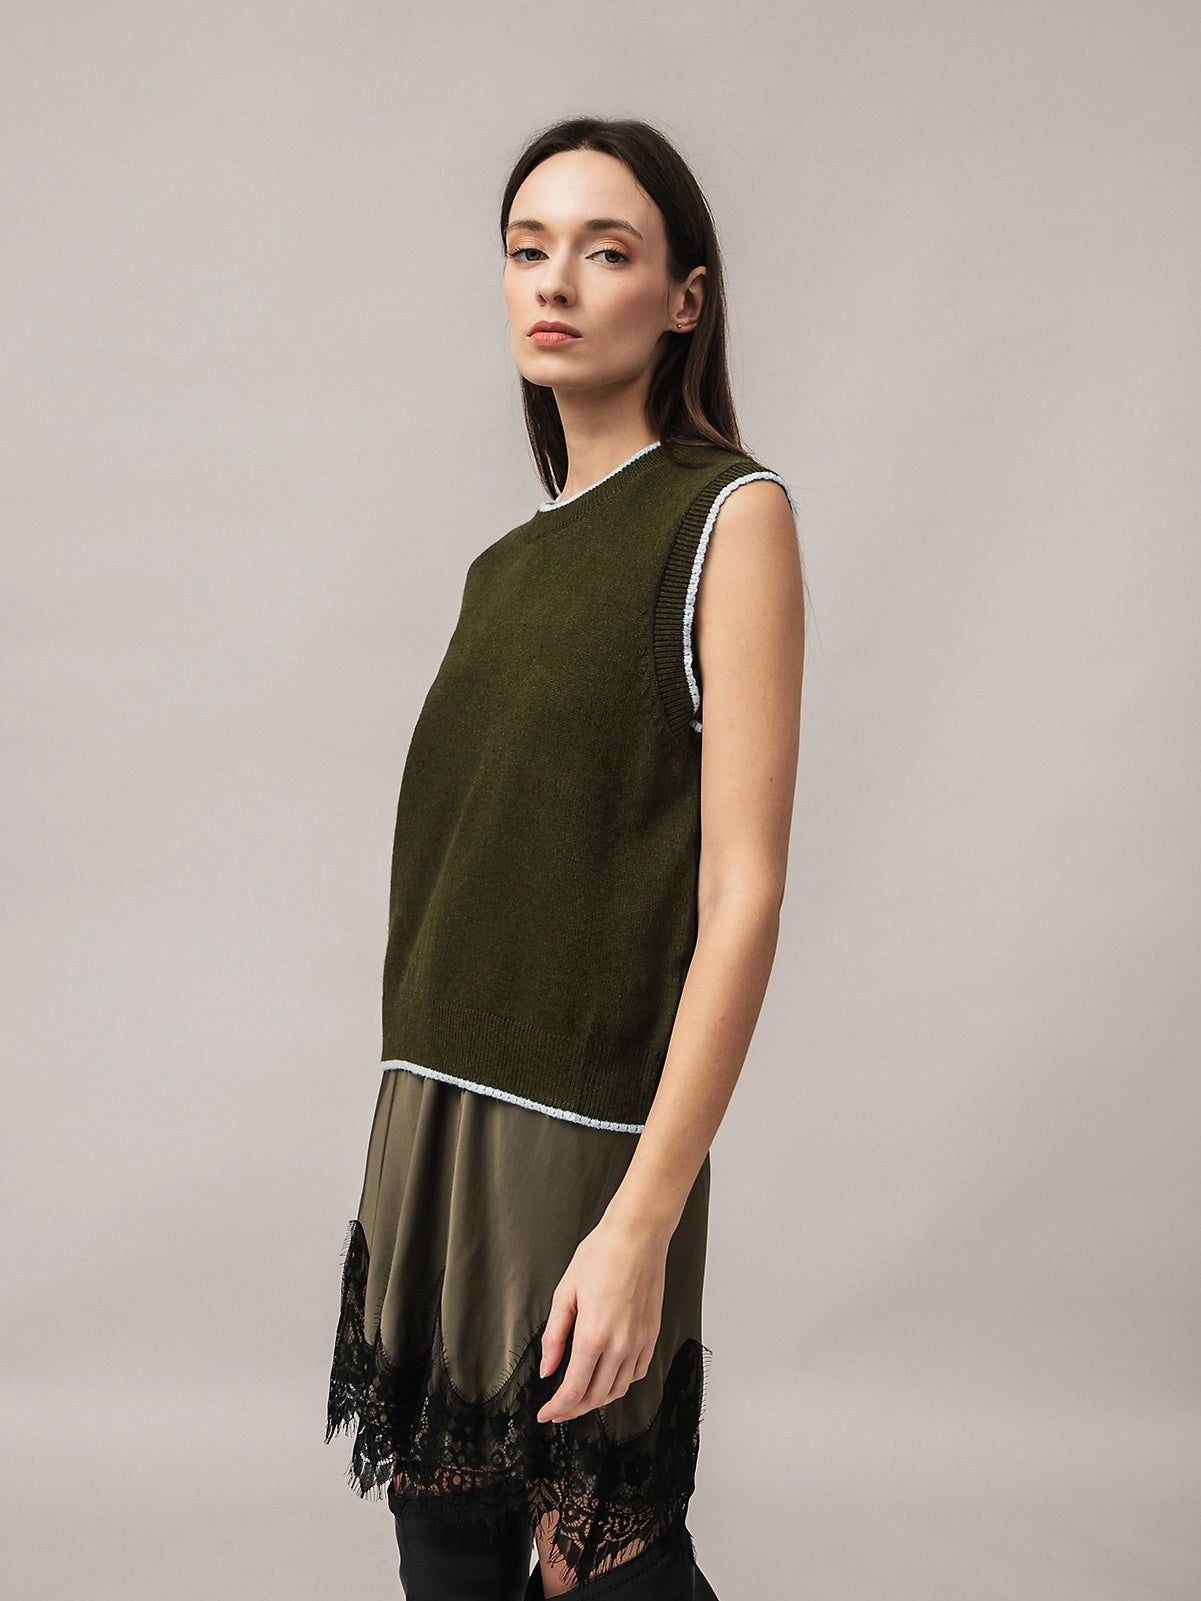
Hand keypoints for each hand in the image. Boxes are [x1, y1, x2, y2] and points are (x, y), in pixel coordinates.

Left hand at [535, 1215, 667, 1424]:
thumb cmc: (600, 1256)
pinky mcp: (651, 1335)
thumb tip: (548, 1368)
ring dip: (597, 1400)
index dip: (557, 1408)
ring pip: (619, 1389)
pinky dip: (621, 1383)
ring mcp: (639, 1341)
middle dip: (573, 1409)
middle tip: (557, 1410)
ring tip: (580, 1397)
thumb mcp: (565, 1293)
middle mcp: (620, 1345)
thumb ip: (555, 1336)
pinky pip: (637, 1372)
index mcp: (594, 1336)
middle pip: (596, 1396)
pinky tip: (608, 1377)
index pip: (573, 1390)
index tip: (545, 1414)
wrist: (637, 1236)